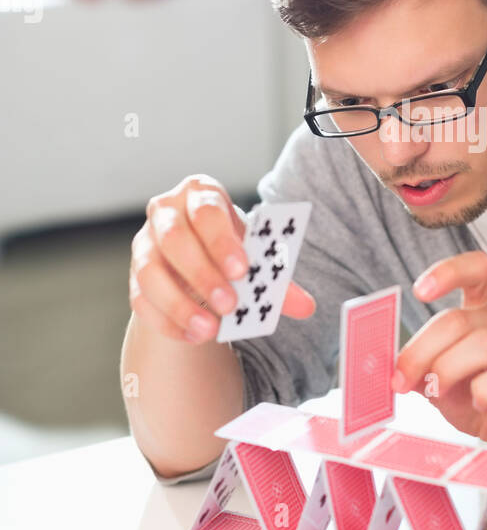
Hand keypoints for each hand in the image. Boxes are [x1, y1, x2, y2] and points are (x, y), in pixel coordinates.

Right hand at [129, 174, 315, 343]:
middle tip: (229, 304)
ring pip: (149, 272)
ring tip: (210, 329)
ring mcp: (144, 244)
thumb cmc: (229, 247)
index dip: (222, 241)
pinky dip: (167, 322)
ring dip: (180, 304)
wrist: (199, 258)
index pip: (207, 211)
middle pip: (174, 239)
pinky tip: (194, 336)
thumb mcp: (253, 253)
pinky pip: (141, 301)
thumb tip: (307, 306)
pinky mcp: (135, 277)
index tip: (241, 270)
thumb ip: (277, 278)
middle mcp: (166, 213)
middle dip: (201, 274)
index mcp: (201, 193)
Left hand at [392, 250, 486, 453]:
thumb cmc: (481, 398)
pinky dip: (483, 391)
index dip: (448, 272)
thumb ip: (417, 365)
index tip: (419, 291)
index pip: (478, 269)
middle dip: (422, 350)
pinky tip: (478, 403)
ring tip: (438, 391)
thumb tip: (383, 363)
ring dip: (449, 370)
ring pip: (484, 344)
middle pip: (459, 319)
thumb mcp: (440, 377)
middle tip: (402, 379)